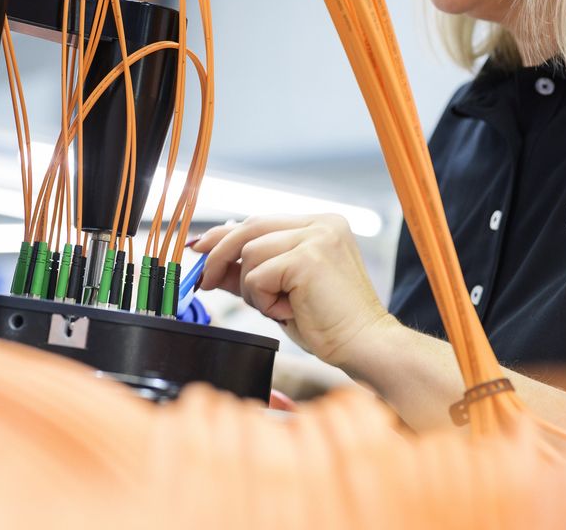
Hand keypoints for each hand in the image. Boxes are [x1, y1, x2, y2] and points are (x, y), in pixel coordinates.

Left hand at [191, 214, 389, 366]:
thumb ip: (252, 271)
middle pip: (250, 227)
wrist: (365, 345)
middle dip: (220, 253)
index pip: (260, 221)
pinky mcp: (308, 257)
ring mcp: (317, 237)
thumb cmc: (328, 322)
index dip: (225, 233)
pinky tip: (288, 310)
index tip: (201, 246)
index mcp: (321, 224)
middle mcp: (321, 223)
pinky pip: (258, 275)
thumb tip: (212, 262)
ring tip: (280, 307)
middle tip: (205, 280)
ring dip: (253, 289)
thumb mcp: (282, 290)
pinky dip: (263, 299)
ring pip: (250, 253)